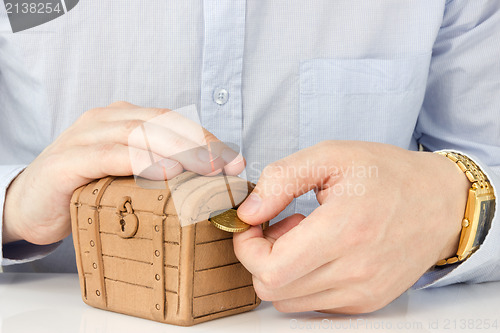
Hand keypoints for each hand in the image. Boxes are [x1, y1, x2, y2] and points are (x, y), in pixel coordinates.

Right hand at [3, 101, 243, 244]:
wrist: (29, 206)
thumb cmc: (84, 190)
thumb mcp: (126, 175)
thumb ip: (156, 168)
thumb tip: (205, 181)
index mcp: (123, 119)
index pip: (173, 121)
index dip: (207, 138)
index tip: (235, 161)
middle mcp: (105, 120)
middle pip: (162, 123)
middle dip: (201, 144)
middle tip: (228, 167)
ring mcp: (84, 137)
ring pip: (140, 134)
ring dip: (179, 150)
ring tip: (206, 169)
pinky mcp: (67, 161)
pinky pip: (109, 155)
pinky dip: (140, 161)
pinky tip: (165, 173)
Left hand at [233, 141, 468, 313]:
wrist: (441, 202)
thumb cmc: (388, 174)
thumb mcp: (331, 156)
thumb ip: (281, 180)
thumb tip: (247, 212)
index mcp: (344, 231)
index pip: (270, 270)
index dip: (247, 248)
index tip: (252, 224)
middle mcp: (355, 271)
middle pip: (273, 290)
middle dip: (260, 257)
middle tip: (279, 225)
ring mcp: (363, 292)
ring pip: (290, 301)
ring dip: (282, 270)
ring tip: (304, 236)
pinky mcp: (369, 301)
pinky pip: (314, 304)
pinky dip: (304, 281)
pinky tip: (321, 252)